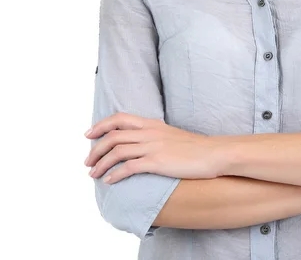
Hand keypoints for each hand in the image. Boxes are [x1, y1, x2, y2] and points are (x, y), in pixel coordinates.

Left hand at [84, 113, 224, 183]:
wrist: (214, 153)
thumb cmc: (195, 148)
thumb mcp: (171, 135)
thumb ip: (155, 136)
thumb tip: (141, 143)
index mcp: (152, 124)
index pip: (119, 119)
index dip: (101, 125)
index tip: (89, 134)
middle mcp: (149, 132)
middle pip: (113, 136)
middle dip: (95, 148)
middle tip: (87, 161)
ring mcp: (153, 146)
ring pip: (117, 151)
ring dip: (101, 163)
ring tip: (93, 174)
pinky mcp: (157, 162)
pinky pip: (129, 167)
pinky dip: (115, 174)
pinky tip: (109, 181)